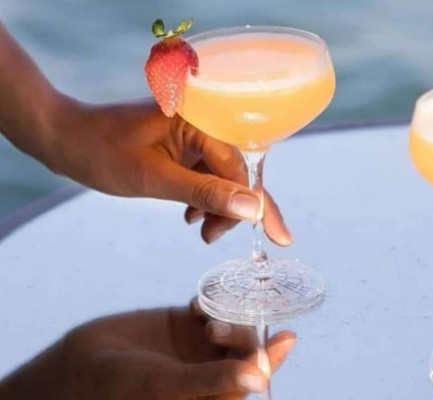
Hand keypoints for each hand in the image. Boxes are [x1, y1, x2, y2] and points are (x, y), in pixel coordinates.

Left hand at [0, 25, 289, 244]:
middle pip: (235, 174)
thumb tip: (253, 209)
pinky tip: (190, 214)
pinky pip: (206, 173)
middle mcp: (203, 122)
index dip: (258, 207)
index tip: (281, 239)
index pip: (240, 170)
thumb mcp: (155, 179)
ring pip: (222, 177)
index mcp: (201, 120)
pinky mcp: (184, 144)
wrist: (66, 139)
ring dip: (215, 206)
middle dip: (230, 209)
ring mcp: (194, 133)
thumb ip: (206, 192)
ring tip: (197, 228)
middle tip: (211, 238)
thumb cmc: (102, 153)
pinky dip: (203, 197)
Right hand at [0, 301, 295, 399]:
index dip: (270, 358)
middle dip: (244, 332)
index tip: (287, 336)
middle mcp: (211, 369)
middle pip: (245, 346)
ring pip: (230, 323)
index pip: (252, 375)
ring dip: (228, 314)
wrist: (76, 369)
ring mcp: (197, 346)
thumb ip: (214, 381)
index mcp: (214, 392)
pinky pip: (209, 305)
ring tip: (205, 320)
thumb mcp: (170, 387)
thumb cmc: (120, 392)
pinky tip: (199, 301)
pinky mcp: (183, 323)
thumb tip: (261, 379)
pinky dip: (211, 299)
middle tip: (225, 324)